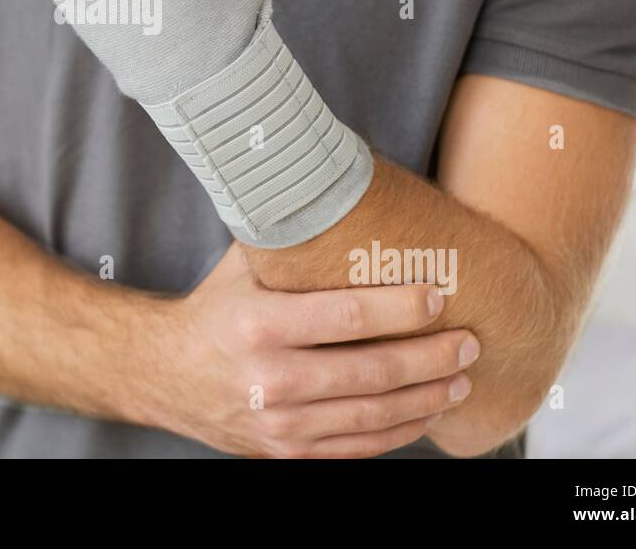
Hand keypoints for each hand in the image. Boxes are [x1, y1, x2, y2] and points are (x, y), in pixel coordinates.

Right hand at [151, 246, 478, 457]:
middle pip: (371, 372)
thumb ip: (291, 235)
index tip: (439, 296)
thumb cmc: (216, 308)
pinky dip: (398, 433)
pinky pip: (356, 448)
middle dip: (431, 357)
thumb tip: (342, 183)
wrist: (166, 373)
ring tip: (462, 378)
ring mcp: (279, 423)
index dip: (400, 308)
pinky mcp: (286, 452)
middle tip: (470, 341)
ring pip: (371, 416)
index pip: (347, 317)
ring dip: (426, 398)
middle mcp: (268, 379)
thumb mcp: (243, 266)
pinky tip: (427, 412)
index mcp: (258, 325)